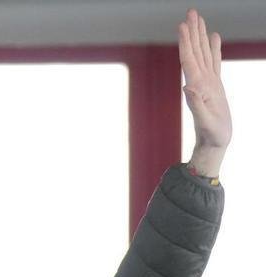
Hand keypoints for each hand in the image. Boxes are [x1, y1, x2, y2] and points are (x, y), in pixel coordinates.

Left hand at [179, 9, 231, 176]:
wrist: (214, 142)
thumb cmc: (211, 135)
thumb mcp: (205, 121)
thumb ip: (197, 104)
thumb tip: (187, 87)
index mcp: (197, 86)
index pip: (189, 59)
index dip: (185, 42)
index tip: (182, 25)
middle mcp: (199, 80)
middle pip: (194, 51)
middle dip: (192, 31)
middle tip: (191, 12)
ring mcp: (207, 81)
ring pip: (204, 52)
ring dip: (200, 35)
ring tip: (198, 18)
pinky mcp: (215, 85)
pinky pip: (214, 61)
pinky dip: (214, 48)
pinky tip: (213, 36)